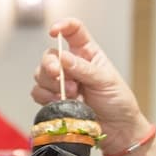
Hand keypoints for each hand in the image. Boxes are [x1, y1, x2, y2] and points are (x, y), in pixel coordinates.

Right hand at [31, 18, 150, 155]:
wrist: (116, 129)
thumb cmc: (117, 101)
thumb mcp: (106, 81)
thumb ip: (83, 69)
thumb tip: (63, 59)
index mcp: (87, 53)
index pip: (73, 31)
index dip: (62, 26)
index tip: (53, 32)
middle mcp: (71, 65)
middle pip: (49, 55)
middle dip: (50, 65)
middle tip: (59, 76)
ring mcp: (61, 83)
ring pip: (40, 75)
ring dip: (51, 85)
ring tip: (71, 95)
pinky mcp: (53, 100)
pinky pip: (37, 93)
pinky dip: (45, 97)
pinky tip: (60, 103)